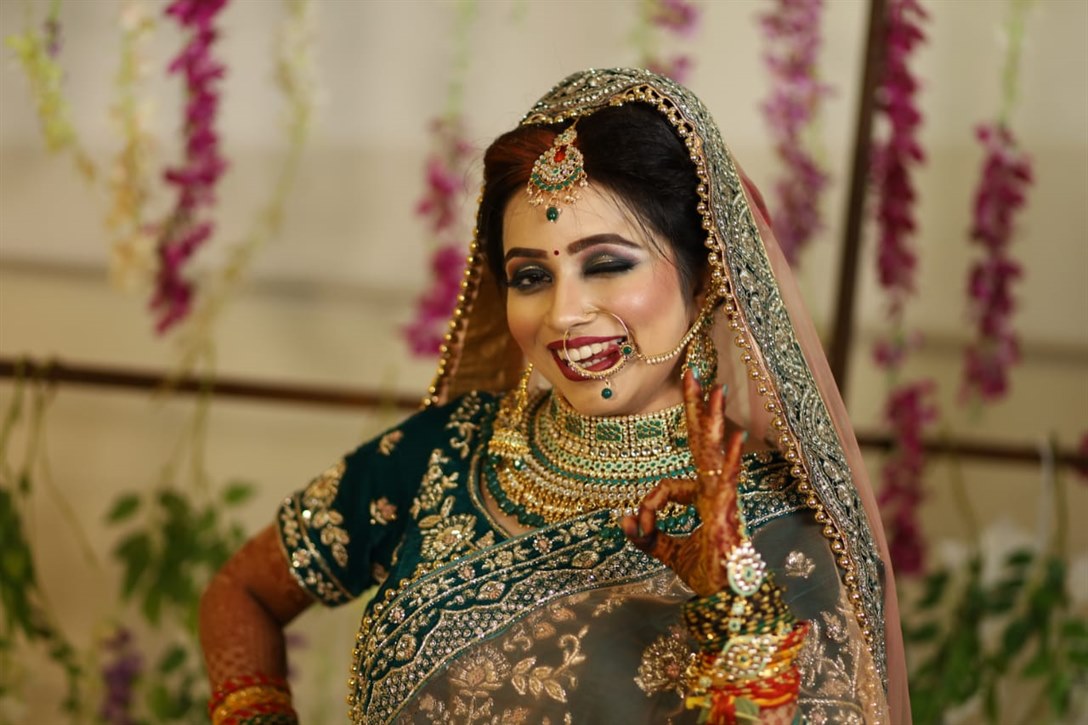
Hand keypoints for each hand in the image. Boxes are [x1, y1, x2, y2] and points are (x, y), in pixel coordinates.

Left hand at [620, 370, 744, 596]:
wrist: (727, 601)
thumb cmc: (706, 576)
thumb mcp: (665, 552)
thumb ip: (645, 536)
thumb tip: (623, 519)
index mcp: (702, 498)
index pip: (667, 486)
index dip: (650, 506)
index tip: (640, 528)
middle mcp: (715, 491)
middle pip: (702, 442)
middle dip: (696, 408)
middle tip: (692, 373)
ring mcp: (724, 499)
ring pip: (715, 452)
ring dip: (714, 420)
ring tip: (716, 389)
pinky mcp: (728, 512)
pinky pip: (727, 480)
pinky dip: (732, 459)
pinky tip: (736, 437)